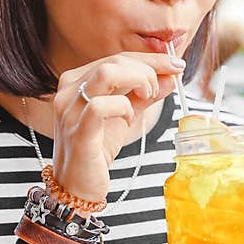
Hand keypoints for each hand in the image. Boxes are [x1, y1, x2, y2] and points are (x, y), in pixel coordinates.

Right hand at [51, 52, 184, 212]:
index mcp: (77, 81)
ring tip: (147, 97)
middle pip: (114, 61)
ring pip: (106, 74)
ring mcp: (69, 110)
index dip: (150, 59)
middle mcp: (68, 90)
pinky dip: (123, 107)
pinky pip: (101, 107)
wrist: (77, 186)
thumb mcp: (126, 115)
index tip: (175, 64)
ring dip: (137, 81)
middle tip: (161, 88)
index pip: (116, 57)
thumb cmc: (97, 149)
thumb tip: (171, 76)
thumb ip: (146, 95)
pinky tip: (128, 118)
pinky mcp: (77, 132)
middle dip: (148, 69)